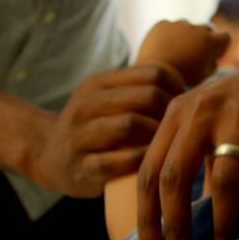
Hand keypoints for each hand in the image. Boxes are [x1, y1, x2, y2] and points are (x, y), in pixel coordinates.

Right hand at [31, 65, 184, 197]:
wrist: (46, 155)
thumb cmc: (93, 128)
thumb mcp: (108, 100)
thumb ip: (140, 91)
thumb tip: (191, 88)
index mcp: (98, 84)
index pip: (153, 73)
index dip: (178, 88)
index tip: (185, 105)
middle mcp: (87, 104)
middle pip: (146, 96)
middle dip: (171, 112)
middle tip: (181, 128)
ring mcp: (81, 135)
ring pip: (130, 124)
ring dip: (158, 136)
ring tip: (168, 145)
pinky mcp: (81, 166)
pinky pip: (117, 161)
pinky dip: (140, 161)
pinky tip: (152, 164)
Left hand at [135, 20, 229, 84]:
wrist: (155, 73)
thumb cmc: (182, 79)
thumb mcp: (204, 75)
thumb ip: (212, 62)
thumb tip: (213, 56)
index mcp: (210, 42)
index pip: (226, 37)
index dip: (221, 47)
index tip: (215, 55)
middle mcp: (197, 29)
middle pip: (208, 29)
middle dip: (204, 39)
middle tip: (194, 53)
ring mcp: (179, 24)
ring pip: (187, 26)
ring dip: (186, 35)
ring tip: (176, 51)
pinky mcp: (162, 24)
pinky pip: (169, 26)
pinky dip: (169, 34)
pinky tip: (163, 47)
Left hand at [135, 54, 238, 239]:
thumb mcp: (201, 118)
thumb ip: (182, 155)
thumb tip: (166, 219)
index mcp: (176, 113)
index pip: (149, 172)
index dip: (147, 216)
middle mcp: (202, 111)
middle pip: (176, 177)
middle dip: (176, 227)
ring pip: (223, 180)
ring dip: (222, 223)